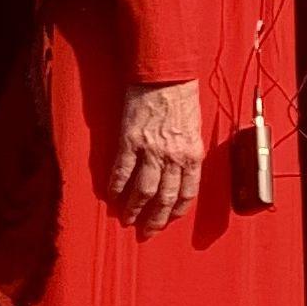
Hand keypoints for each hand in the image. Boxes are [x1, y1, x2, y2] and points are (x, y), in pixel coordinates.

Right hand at [107, 80, 202, 235]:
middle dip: (155, 218)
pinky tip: (111, 196)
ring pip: (142, 190)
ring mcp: (150, 151)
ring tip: (127, 219)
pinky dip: (115, 187)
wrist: (164, 74)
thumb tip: (180, 170)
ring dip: (134, 208)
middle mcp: (173, 157)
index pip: (187, 192)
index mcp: (192, 154)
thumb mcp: (195, 127)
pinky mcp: (129, 141)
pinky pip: (121, 171)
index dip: (176, 210)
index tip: (169, 219)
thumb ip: (188, 151)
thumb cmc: (182, 96)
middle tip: (146, 231)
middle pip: (164, 197)